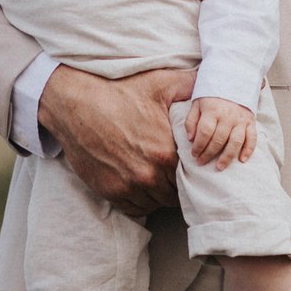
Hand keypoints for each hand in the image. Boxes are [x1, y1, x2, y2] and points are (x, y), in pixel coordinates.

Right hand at [42, 65, 190, 216]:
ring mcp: (127, 186)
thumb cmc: (119, 92)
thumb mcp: (160, 83)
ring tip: (154, 178)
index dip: (190, 172)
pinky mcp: (109, 192)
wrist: (75, 104)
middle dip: (174, 184)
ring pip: (155, 203)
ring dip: (157, 194)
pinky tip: (138, 185)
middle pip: (174, 194)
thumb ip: (192, 85)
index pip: (190, 177)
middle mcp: (148, 175)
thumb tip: (215, 82)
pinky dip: (138, 200)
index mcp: (165, 153)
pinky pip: (134, 208)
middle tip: (170, 173)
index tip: (186, 165)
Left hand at [184, 96, 256, 168]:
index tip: (193, 154)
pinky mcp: (250, 122)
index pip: (205, 132)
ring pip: (235, 142)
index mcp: (212, 110)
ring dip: (227, 157)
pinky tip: (242, 160)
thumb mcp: (197, 103)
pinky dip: (248, 150)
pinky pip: (252, 138)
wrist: (233, 80)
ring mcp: (240, 120)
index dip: (198, 146)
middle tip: (201, 162)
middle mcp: (227, 116)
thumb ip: (191, 121)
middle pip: (218, 140)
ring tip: (220, 167)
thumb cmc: (212, 95)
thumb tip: (191, 139)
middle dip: (208, 154)